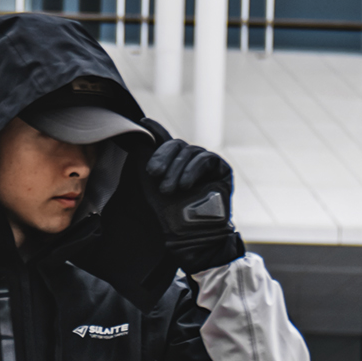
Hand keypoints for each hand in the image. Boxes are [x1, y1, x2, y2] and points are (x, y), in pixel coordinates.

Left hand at [138, 120, 244, 273]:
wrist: (188, 237)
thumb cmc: (167, 216)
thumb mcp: (149, 185)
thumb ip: (146, 159)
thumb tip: (140, 134)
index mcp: (173, 164)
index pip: (165, 141)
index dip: (155, 130)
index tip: (143, 123)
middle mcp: (189, 162)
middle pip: (176, 145)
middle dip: (163, 157)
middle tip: (152, 175)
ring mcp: (206, 165)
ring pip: (189, 151)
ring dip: (176, 170)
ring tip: (168, 191)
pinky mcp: (221, 169)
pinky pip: (205, 159)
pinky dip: (193, 169)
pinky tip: (184, 185)